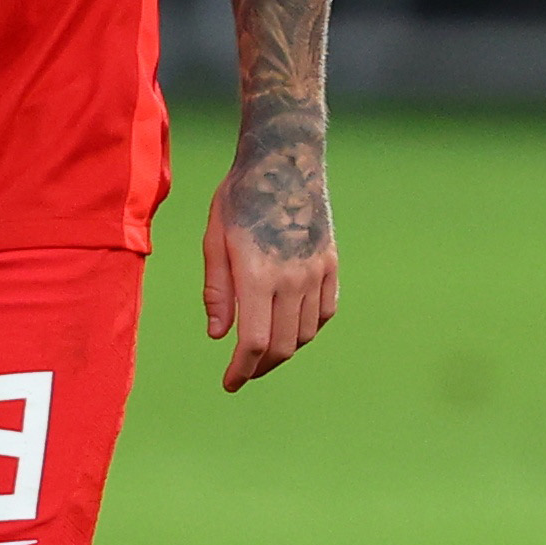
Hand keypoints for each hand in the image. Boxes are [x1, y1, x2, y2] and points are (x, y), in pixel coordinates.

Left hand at [202, 120, 338, 390]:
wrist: (285, 162)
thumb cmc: (240, 198)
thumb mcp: (215, 240)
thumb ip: (217, 291)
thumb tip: (219, 336)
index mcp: (257, 274)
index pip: (254, 342)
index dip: (241, 370)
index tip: (230, 383)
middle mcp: (291, 278)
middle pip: (282, 346)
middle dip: (260, 367)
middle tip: (243, 372)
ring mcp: (316, 272)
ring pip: (305, 334)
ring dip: (284, 350)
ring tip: (263, 350)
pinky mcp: (330, 264)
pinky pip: (324, 312)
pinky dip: (308, 328)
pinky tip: (291, 326)